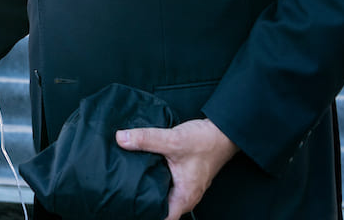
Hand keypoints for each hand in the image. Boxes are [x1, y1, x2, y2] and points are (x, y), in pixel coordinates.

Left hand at [115, 118, 238, 219]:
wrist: (222, 132)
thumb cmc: (205, 142)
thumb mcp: (173, 140)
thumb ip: (146, 139)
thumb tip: (121, 138)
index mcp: (184, 198)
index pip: (161, 218)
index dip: (144, 214)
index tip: (129, 205)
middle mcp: (185, 197)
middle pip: (159, 207)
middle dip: (142, 201)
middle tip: (123, 191)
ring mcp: (185, 188)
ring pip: (162, 195)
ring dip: (148, 188)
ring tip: (128, 180)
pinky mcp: (183, 177)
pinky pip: (165, 184)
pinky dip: (154, 178)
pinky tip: (142, 169)